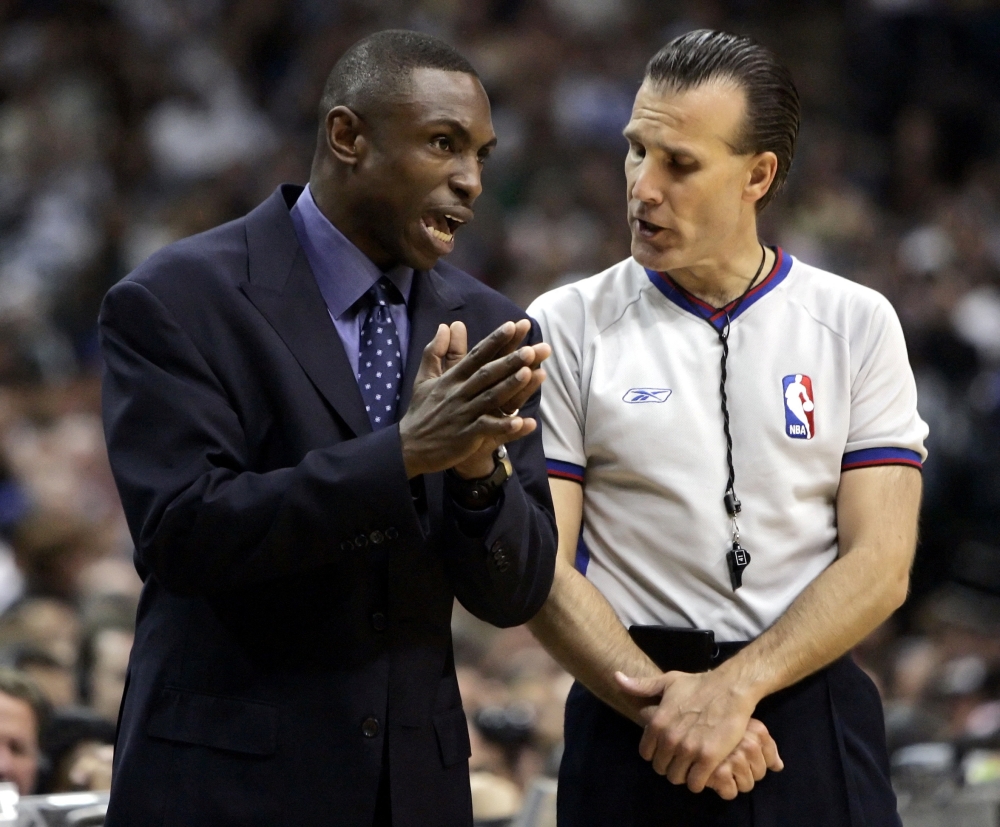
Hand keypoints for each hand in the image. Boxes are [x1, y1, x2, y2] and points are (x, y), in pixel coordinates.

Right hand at [398, 319, 550, 478]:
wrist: (409, 446)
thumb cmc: (421, 411)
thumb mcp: (424, 379)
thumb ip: (435, 352)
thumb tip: (444, 326)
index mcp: (451, 379)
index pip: (476, 356)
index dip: (494, 341)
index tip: (512, 326)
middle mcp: (459, 394)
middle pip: (487, 374)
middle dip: (510, 361)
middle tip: (532, 349)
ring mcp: (463, 415)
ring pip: (490, 397)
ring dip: (510, 386)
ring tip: (530, 373)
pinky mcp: (466, 436)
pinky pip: (488, 428)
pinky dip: (504, 425)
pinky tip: (523, 421)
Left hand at [616, 668, 778, 794]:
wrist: (730, 688)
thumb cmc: (699, 685)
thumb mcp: (667, 681)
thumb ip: (641, 685)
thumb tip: (616, 678)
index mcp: (657, 723)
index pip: (647, 754)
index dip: (657, 753)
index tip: (669, 750)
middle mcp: (669, 738)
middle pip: (662, 768)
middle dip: (671, 765)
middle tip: (683, 759)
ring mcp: (688, 750)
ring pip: (678, 778)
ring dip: (685, 774)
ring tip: (694, 765)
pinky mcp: (708, 758)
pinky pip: (696, 784)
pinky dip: (700, 781)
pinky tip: (706, 770)